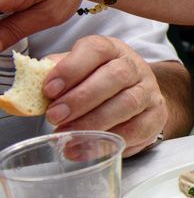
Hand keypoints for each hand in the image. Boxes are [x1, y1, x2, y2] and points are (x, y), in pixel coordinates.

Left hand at [43, 36, 168, 156]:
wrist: (135, 96)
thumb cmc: (96, 82)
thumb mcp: (76, 71)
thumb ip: (56, 73)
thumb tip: (32, 81)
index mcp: (111, 49)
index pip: (96, 50)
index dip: (71, 68)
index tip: (49, 90)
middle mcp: (135, 66)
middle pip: (115, 76)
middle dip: (81, 98)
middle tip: (54, 117)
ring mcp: (149, 91)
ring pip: (128, 103)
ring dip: (94, 121)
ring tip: (67, 135)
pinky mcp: (157, 115)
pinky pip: (137, 129)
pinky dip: (109, 141)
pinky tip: (84, 148)